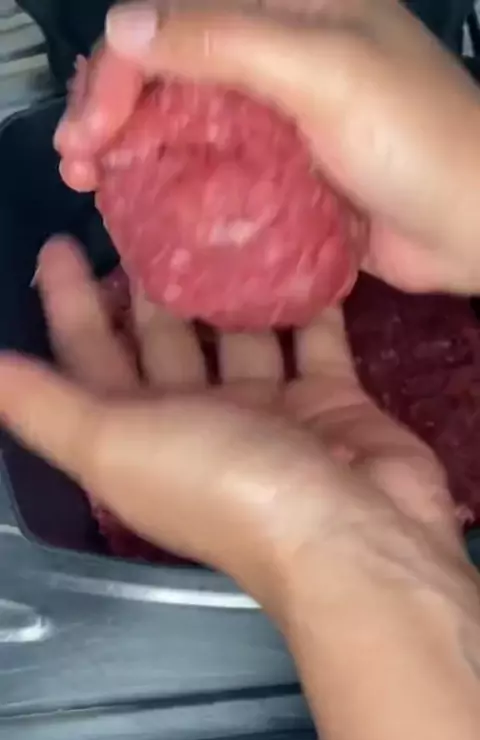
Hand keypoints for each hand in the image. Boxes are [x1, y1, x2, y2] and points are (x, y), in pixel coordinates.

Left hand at [0, 237, 467, 619]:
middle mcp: (198, 422)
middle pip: (163, 340)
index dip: (68, 304)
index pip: (90, 356)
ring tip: (227, 216)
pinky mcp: (329, 400)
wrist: (347, 534)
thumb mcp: (111, 444)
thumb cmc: (222, 485)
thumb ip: (44, 405)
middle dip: (150, 282)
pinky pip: (313, 337)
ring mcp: (268, 411)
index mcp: (139, 434)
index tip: (59, 244)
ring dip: (229, 286)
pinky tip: (304, 250)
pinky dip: (308, 301)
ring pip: (239, 332)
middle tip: (151, 211)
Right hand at [55, 0, 479, 293]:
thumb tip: (122, 25)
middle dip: (114, 108)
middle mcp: (278, 53)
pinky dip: (177, 185)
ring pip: (189, 120)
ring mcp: (281, 118)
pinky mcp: (286, 175)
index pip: (177, 20)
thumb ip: (225, 42)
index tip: (90, 131)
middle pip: (173, 68)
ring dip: (136, 148)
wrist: (477, 225)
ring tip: (94, 184)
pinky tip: (147, 207)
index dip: (120, 69)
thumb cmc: (413, 139)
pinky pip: (217, 171)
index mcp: (288, 7)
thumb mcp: (324, 71)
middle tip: (76, 161)